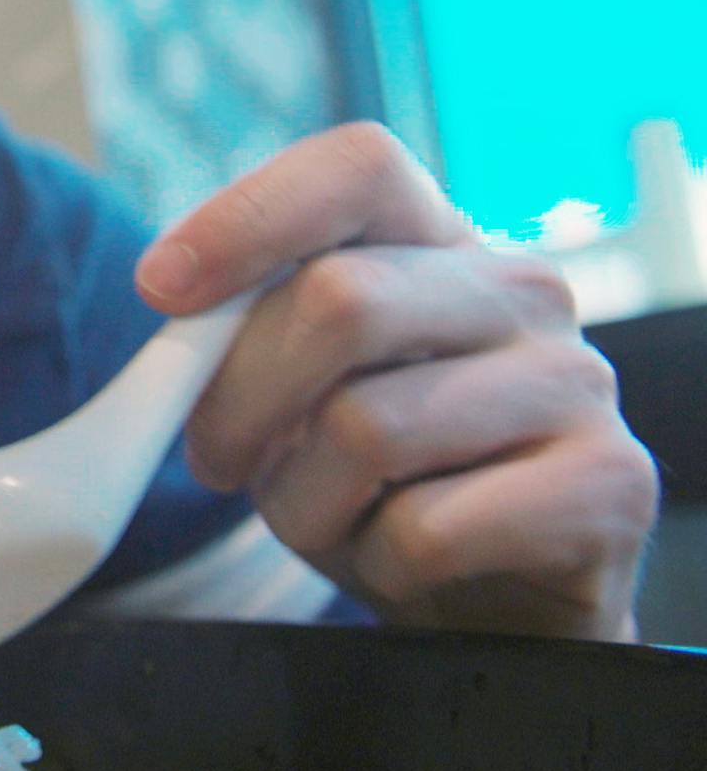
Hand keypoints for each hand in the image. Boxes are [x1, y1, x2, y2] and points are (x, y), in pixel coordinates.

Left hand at [136, 123, 659, 640]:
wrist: (499, 603)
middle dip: (237, 398)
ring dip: (301, 502)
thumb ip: (252, 337)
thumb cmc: (380, 481)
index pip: (356, 168)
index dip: (248, 218)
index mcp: (440, 243)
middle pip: (338, 301)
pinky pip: (427, 529)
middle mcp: (522, 292)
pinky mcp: (609, 486)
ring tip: (325, 519)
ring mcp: (577, 383)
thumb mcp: (303, 393)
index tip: (160, 288)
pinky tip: (401, 563)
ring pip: (366, 428)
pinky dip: (375, 563)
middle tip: (215, 461)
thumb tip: (176, 324)